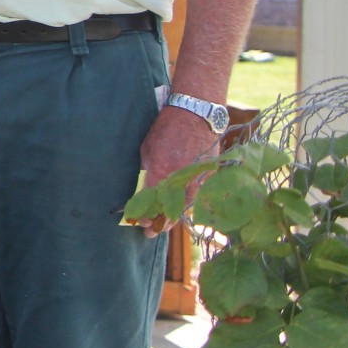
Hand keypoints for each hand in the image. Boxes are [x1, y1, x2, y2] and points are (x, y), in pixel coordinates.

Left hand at [134, 106, 222, 238]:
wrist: (196, 115)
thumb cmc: (166, 128)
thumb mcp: (147, 149)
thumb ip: (148, 172)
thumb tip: (145, 188)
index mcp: (162, 172)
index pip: (151, 203)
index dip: (145, 215)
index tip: (139, 223)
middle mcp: (181, 180)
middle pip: (170, 210)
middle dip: (159, 223)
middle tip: (149, 232)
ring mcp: (197, 179)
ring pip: (185, 205)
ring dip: (173, 216)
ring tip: (163, 225)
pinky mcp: (208, 176)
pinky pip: (196, 195)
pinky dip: (186, 204)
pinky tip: (178, 209)